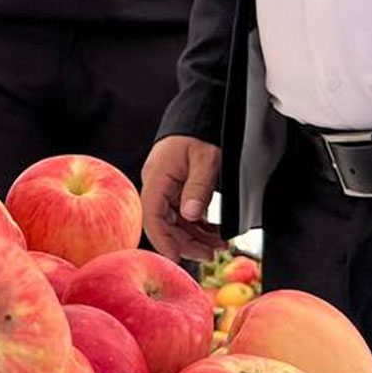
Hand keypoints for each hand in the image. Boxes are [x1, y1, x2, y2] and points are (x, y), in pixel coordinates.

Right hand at [141, 135, 225, 260]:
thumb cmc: (202, 132)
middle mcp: (157, 184)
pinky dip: (198, 225)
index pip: (152, 215)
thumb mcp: (206, 158)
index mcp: (157, 177)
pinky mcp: (176, 188)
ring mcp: (166, 187)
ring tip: (218, 246)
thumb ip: (199, 187)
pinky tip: (214, 233)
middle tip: (211, 255)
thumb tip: (191, 216)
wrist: (201, 114)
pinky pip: (182, 212)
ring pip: (175, 220)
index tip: (177, 257)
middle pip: (164, 223)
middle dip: (186, 242)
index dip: (163, 239)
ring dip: (195, 236)